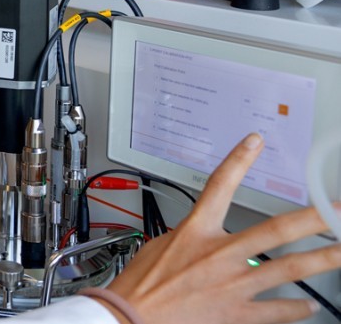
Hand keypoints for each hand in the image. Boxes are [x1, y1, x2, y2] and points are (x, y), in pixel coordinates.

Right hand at [104, 133, 340, 323]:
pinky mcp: (237, 313)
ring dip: (324, 260)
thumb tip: (200, 238)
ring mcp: (233, 284)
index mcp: (196, 232)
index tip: (255, 143)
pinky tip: (309, 306)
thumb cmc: (138, 287)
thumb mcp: (158, 247)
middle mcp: (221, 254)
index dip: (238, 160)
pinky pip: (276, 311)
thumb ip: (187, 238)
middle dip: (314, 218)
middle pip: (277, 230)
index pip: (220, 186)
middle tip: (338, 209)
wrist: (129, 319)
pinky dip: (296, 308)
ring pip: (290, 268)